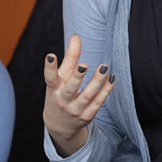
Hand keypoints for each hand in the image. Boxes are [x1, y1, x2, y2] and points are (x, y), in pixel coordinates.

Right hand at [43, 34, 113, 155]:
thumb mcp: (62, 77)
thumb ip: (70, 57)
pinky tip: (111, 79)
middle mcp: (63, 100)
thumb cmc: (61, 93)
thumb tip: (76, 36)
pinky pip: (98, 103)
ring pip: (87, 96)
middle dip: (77, 77)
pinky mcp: (87, 116)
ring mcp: (75, 110)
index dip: (50, 67)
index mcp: (54, 89)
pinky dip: (105, 91)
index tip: (50, 55)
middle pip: (71, 89)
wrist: (60, 124)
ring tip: (104, 67)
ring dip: (96, 82)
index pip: (50, 78)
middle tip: (84, 64)